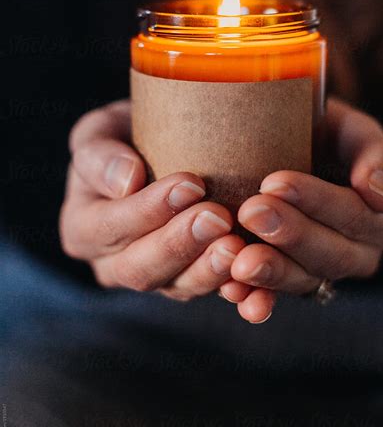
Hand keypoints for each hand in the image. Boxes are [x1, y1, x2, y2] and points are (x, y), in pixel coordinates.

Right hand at [60, 100, 251, 305]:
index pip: (109, 228)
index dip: (147, 211)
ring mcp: (157, 278)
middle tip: (218, 216)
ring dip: (210, 271)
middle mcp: (113, 264)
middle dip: (180, 244)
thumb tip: (127, 180)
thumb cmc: (127, 135)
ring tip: (237, 246)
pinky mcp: (193, 283)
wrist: (166, 146)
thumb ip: (99, 155)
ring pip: (179, 288)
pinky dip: (237, 293)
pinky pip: (215, 294)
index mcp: (82, 229)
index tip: (190, 183)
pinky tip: (257, 286)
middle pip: (141, 269)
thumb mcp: (100, 132)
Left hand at [224, 98, 382, 320]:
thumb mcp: (355, 132)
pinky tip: (235, 291)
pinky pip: (277, 298)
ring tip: (240, 260)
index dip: (318, 201)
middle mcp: (363, 254)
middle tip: (250, 211)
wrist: (307, 159)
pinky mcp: (293, 283)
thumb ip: (374, 153)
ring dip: (272, 271)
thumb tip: (375, 190)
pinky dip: (255, 299)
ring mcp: (327, 274)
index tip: (276, 181)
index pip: (357, 215)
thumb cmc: (332, 139)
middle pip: (333, 253)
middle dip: (290, 234)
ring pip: (305, 280)